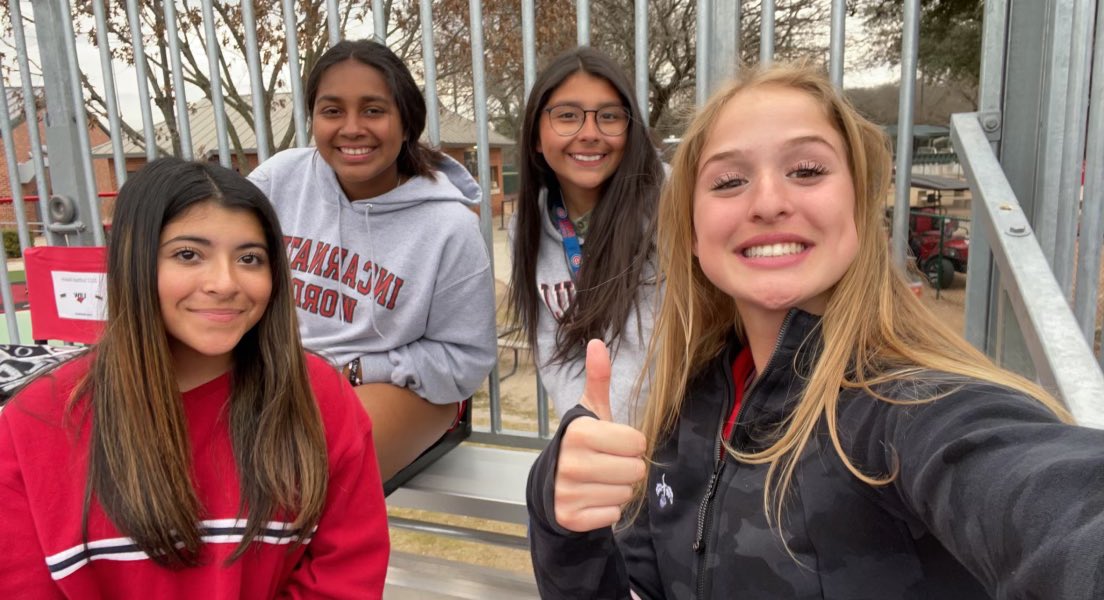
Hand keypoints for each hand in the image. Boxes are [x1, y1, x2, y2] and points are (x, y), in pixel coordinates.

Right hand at [553, 339, 647, 531]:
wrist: (550, 484)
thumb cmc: (581, 444)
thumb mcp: (589, 412)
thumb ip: (598, 379)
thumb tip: (597, 342)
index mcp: (579, 431)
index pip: (637, 442)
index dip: (630, 444)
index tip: (613, 444)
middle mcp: (571, 461)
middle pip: (635, 471)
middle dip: (627, 468)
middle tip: (608, 464)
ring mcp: (567, 491)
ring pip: (626, 494)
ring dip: (618, 489)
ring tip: (600, 480)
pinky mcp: (569, 516)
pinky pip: (613, 515)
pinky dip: (607, 509)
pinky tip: (592, 498)